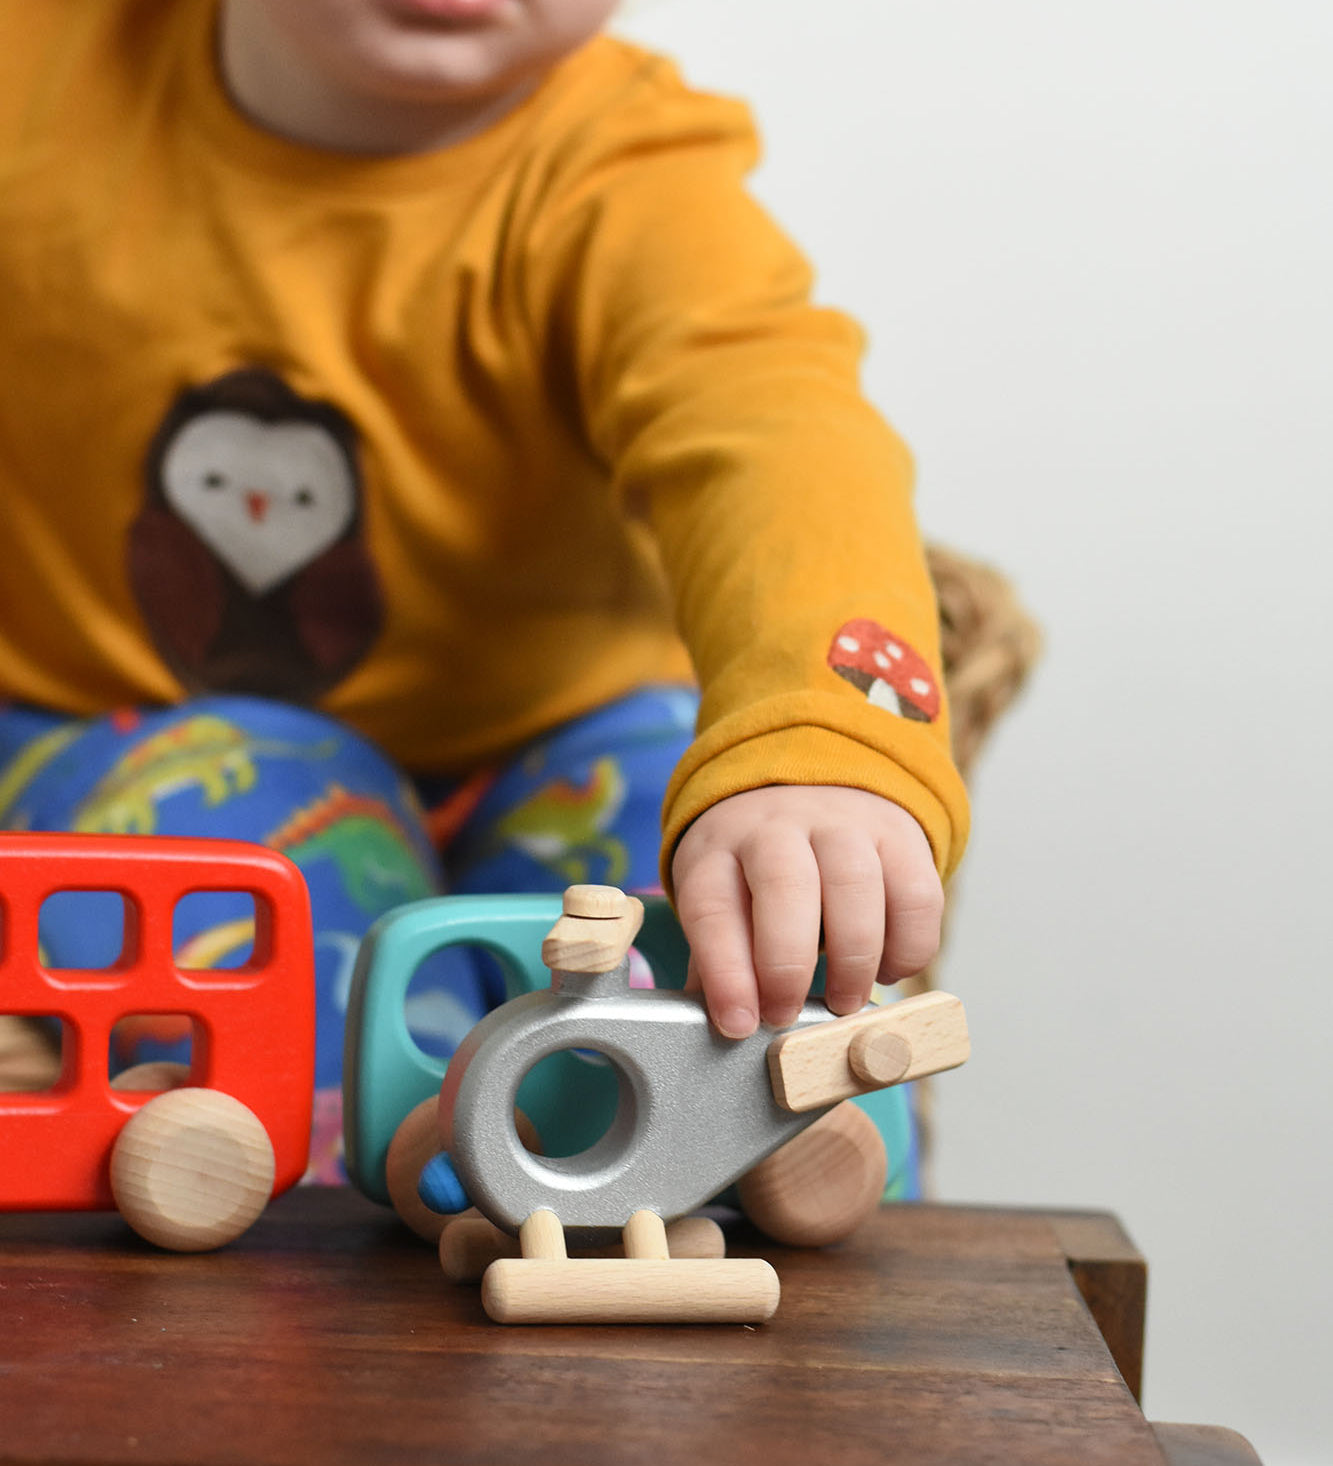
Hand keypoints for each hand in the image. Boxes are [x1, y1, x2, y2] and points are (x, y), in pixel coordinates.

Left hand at [671, 785, 942, 1038]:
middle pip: (784, 885)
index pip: (712, 907)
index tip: (738, 1024)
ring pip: (855, 885)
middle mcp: (777, 827)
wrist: (812, 790)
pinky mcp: (899, 836)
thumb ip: (717, 965)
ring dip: (853, 959)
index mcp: (718, 850)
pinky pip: (916, 894)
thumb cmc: (757, 871)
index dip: (724, 973)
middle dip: (787, 965)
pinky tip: (886, 969)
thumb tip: (726, 1029)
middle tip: (788, 1015)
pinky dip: (907, 947)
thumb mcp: (720, 902)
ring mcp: (842, 824)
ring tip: (845, 1002)